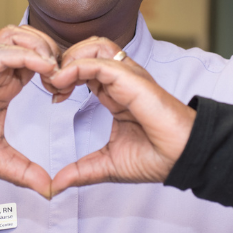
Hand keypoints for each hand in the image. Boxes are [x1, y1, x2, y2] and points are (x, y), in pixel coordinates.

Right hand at [0, 25, 60, 198]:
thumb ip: (25, 171)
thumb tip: (49, 191)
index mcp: (7, 84)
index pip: (40, 59)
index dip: (59, 69)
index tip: (66, 92)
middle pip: (34, 39)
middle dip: (56, 52)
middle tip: (65, 79)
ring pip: (20, 34)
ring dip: (42, 47)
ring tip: (54, 71)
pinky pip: (6, 50)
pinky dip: (29, 54)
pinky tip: (44, 69)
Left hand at [47, 37, 195, 194]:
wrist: (181, 159)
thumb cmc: (157, 158)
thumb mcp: (107, 164)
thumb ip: (80, 171)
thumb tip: (54, 187)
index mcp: (117, 93)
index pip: (87, 68)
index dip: (65, 75)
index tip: (54, 96)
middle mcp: (123, 80)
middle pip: (88, 48)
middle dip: (64, 61)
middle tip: (51, 84)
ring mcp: (129, 77)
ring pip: (94, 46)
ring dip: (70, 58)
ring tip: (56, 80)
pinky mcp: (132, 80)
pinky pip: (99, 62)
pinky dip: (76, 67)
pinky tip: (62, 82)